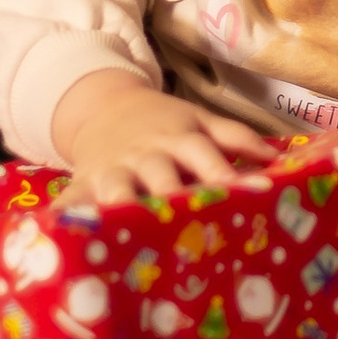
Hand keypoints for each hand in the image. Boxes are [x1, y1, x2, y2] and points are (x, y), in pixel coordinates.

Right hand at [49, 68, 275, 209]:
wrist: (105, 106)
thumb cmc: (164, 124)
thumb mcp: (199, 121)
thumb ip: (236, 137)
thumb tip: (277, 158)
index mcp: (179, 138)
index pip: (205, 155)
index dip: (224, 174)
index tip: (247, 194)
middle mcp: (147, 155)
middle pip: (162, 174)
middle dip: (174, 196)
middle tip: (190, 221)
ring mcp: (113, 169)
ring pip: (119, 188)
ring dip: (124, 204)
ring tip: (129, 228)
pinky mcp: (84, 183)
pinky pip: (72, 199)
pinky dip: (66, 214)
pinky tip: (60, 232)